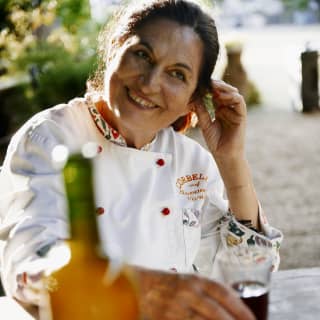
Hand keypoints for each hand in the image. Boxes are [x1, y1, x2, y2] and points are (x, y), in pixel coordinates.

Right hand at [137, 269, 254, 319]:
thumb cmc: (164, 283)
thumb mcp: (187, 280)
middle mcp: (187, 292)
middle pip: (217, 312)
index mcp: (194, 280)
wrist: (136, 286)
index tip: (252, 319)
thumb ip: (207, 290)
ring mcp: (176, 308)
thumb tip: (232, 302)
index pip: (223, 293)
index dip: (240, 308)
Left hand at [194, 80, 246, 160]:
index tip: (198, 84)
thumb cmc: (215, 142)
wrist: (224, 155)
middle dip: (215, 85)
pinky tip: (220, 96)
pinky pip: (239, 101)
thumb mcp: (205, 124)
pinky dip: (230, 96)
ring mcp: (235, 111)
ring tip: (213, 87)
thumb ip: (201, 111)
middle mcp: (228, 108)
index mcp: (220, 110)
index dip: (208, 89)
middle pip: (224, 91)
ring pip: (232, 93)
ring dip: (223, 88)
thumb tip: (195, 97)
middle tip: (206, 81)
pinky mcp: (241, 115)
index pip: (215, 94)